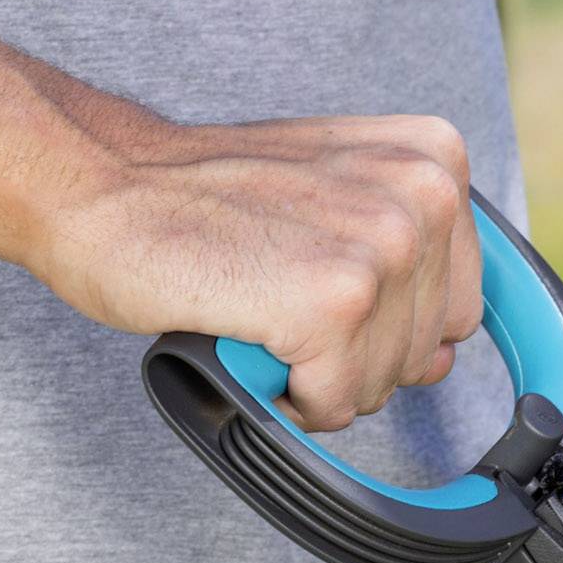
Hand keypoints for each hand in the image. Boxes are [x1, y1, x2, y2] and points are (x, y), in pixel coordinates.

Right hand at [28, 113, 482, 430]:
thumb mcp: (332, 199)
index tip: (332, 303)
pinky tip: (248, 338)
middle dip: (355, 353)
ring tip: (259, 309)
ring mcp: (384, 247)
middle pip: (426, 351)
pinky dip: (285, 396)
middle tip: (277, 298)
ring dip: (316, 375)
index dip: (391, 325)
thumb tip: (441, 362)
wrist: (101, 184)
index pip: (461, 305)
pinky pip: (335, 402)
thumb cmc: (207, 198)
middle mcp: (424, 195)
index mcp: (435, 160)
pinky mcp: (335, 302)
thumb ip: (404, 269)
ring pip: (382, 383)